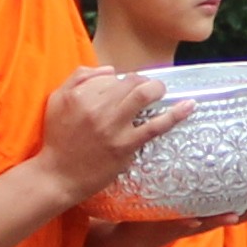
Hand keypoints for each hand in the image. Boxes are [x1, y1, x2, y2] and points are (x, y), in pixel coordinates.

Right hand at [38, 65, 174, 195]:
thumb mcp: (57, 100)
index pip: (111, 75)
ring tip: (160, 91)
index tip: (126, 88)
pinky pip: (155, 126)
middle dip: (143, 80)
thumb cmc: (57, 139)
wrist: (57, 176)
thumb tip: (111, 70)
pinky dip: (175, 114)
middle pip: (131, 81)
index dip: (122, 80)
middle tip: (146, 88)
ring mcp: (113, 127)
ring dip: (157, 88)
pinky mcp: (125, 145)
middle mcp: (97, 107)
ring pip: (144, 95)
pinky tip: (189, 105)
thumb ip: (79, 77)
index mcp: (80, 94)